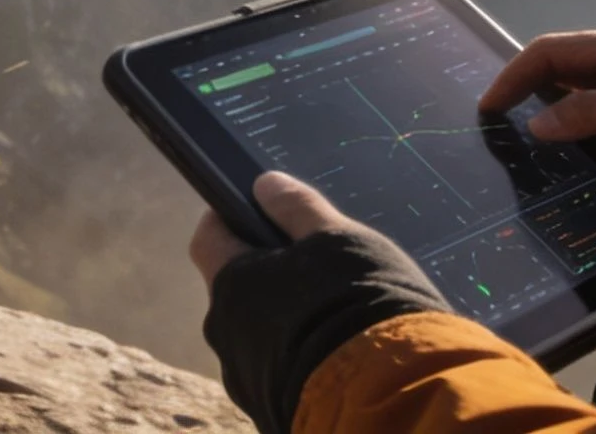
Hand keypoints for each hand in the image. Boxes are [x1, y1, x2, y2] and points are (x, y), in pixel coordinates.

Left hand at [192, 172, 449, 433]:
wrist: (388, 400)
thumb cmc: (359, 306)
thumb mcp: (337, 240)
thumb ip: (297, 209)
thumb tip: (265, 185)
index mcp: (231, 284)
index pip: (208, 239)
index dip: (229, 220)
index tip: (254, 210)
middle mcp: (225, 334)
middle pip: (236, 289)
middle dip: (267, 274)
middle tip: (315, 267)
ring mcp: (245, 377)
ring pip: (257, 333)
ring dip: (285, 319)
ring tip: (337, 314)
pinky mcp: (269, 410)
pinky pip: (278, 370)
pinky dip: (300, 356)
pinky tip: (339, 351)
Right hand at [480, 26, 595, 200]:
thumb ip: (589, 113)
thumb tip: (536, 126)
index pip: (546, 52)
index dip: (513, 76)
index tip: (489, 106)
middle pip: (552, 69)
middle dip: (521, 92)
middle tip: (495, 124)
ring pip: (565, 91)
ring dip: (540, 110)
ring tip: (515, 138)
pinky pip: (583, 110)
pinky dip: (562, 124)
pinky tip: (552, 148)